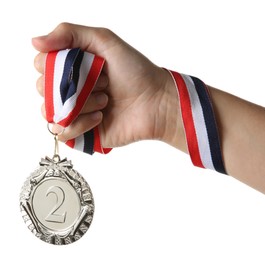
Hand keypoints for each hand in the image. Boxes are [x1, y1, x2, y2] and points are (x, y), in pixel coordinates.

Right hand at [33, 23, 186, 150]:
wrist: (156, 102)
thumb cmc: (136, 71)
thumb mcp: (104, 40)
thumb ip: (69, 33)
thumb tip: (34, 42)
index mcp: (73, 68)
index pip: (42, 66)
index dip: (52, 66)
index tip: (77, 65)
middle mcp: (72, 89)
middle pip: (43, 90)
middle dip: (71, 86)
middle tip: (101, 83)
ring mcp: (77, 112)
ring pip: (51, 112)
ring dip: (78, 106)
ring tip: (104, 101)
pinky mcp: (83, 132)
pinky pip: (62, 133)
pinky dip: (80, 125)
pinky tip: (100, 117)